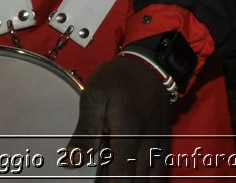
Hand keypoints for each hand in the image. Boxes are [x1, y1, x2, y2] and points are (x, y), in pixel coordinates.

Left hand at [68, 55, 173, 180]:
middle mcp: (148, 141)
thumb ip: (85, 132)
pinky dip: (152, 181)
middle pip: (139, 180)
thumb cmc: (116, 80)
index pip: (122, 175)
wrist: (148, 64)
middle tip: (108, 182)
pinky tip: (140, 181)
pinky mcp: (164, 141)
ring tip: (121, 182)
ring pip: (153, 179)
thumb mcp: (94, 98)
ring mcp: (159, 142)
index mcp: (129, 132)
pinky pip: (162, 171)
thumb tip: (71, 162)